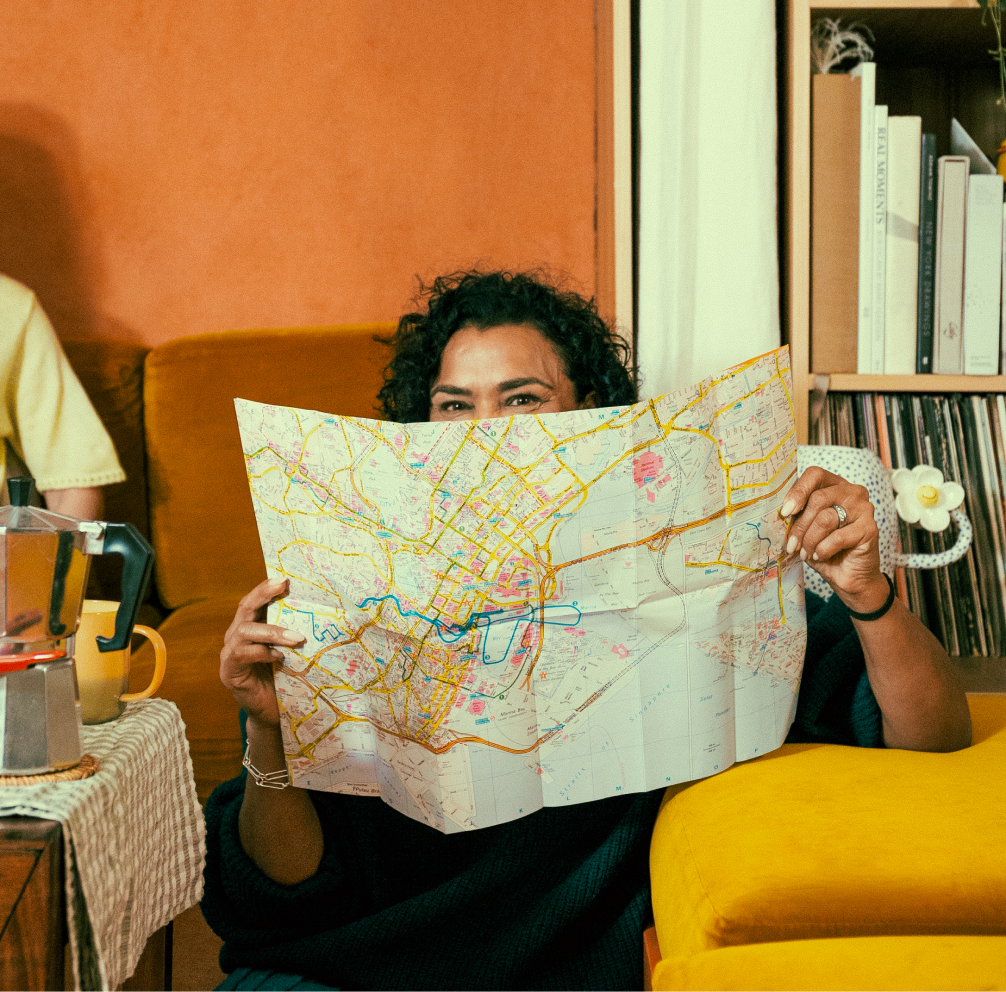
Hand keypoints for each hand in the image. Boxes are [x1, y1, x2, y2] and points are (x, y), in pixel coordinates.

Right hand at [220, 577, 305, 727]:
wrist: (270, 713)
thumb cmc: (283, 678)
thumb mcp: (289, 651)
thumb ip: (292, 632)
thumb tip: (320, 610)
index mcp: (250, 627)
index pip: (254, 601)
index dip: (266, 588)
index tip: (284, 578)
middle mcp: (236, 636)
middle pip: (244, 608)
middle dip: (263, 595)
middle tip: (282, 587)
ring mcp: (229, 654)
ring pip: (244, 631)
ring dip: (272, 631)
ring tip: (297, 638)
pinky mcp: (229, 672)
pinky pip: (241, 655)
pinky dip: (262, 653)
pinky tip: (279, 657)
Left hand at [782, 467, 888, 613]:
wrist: (847, 576)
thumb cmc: (823, 548)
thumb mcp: (805, 528)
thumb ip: (796, 514)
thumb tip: (781, 510)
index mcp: (834, 485)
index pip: (815, 474)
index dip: (798, 491)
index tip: (785, 511)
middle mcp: (852, 492)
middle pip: (818, 499)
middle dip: (800, 525)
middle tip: (792, 545)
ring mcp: (864, 508)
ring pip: (826, 518)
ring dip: (810, 540)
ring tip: (807, 552)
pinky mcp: (870, 528)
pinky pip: (838, 536)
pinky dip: (824, 549)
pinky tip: (821, 555)